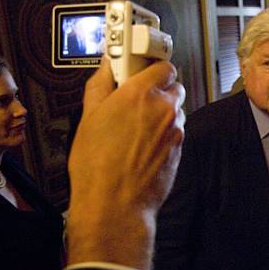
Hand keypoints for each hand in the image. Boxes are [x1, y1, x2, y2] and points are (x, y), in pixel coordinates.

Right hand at [67, 58, 185, 269]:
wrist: (116, 205)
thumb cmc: (98, 167)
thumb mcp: (89, 117)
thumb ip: (100, 85)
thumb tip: (105, 67)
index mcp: (140, 94)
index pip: (162, 64)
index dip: (150, 67)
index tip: (140, 67)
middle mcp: (163, 109)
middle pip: (173, 85)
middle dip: (157, 89)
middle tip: (136, 98)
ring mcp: (174, 130)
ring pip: (175, 109)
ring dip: (162, 111)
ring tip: (137, 127)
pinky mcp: (180, 149)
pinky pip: (175, 130)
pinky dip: (164, 131)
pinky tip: (144, 144)